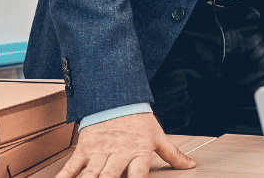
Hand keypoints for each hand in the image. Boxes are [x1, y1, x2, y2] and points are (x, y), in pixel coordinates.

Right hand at [56, 113, 196, 176]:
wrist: (117, 94)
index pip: (138, 175)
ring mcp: (99, 151)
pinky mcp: (84, 147)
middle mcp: (118, 154)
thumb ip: (173, 155)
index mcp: (138, 152)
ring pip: (90, 175)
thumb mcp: (158, 136)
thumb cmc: (139, 120)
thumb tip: (192, 164)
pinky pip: (71, 167)